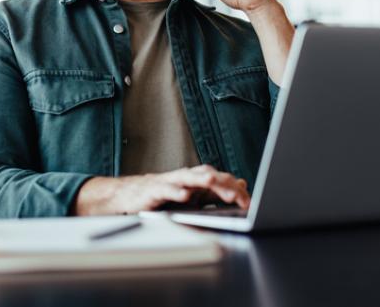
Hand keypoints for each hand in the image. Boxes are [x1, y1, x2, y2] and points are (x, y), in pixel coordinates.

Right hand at [74, 164, 249, 215]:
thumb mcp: (193, 196)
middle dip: (223, 185)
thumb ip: (216, 191)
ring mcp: (169, 182)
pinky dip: (175, 192)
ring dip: (200, 180)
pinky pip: (166, 190)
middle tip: (239, 196)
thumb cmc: (163, 196)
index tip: (249, 203)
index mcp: (196, 179)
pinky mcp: (154, 190)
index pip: (221, 180)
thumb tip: (241, 184)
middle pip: (208, 176)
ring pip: (188, 178)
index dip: (235, 190)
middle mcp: (185, 177)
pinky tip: (184, 196)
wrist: (130, 196)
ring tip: (212, 183)